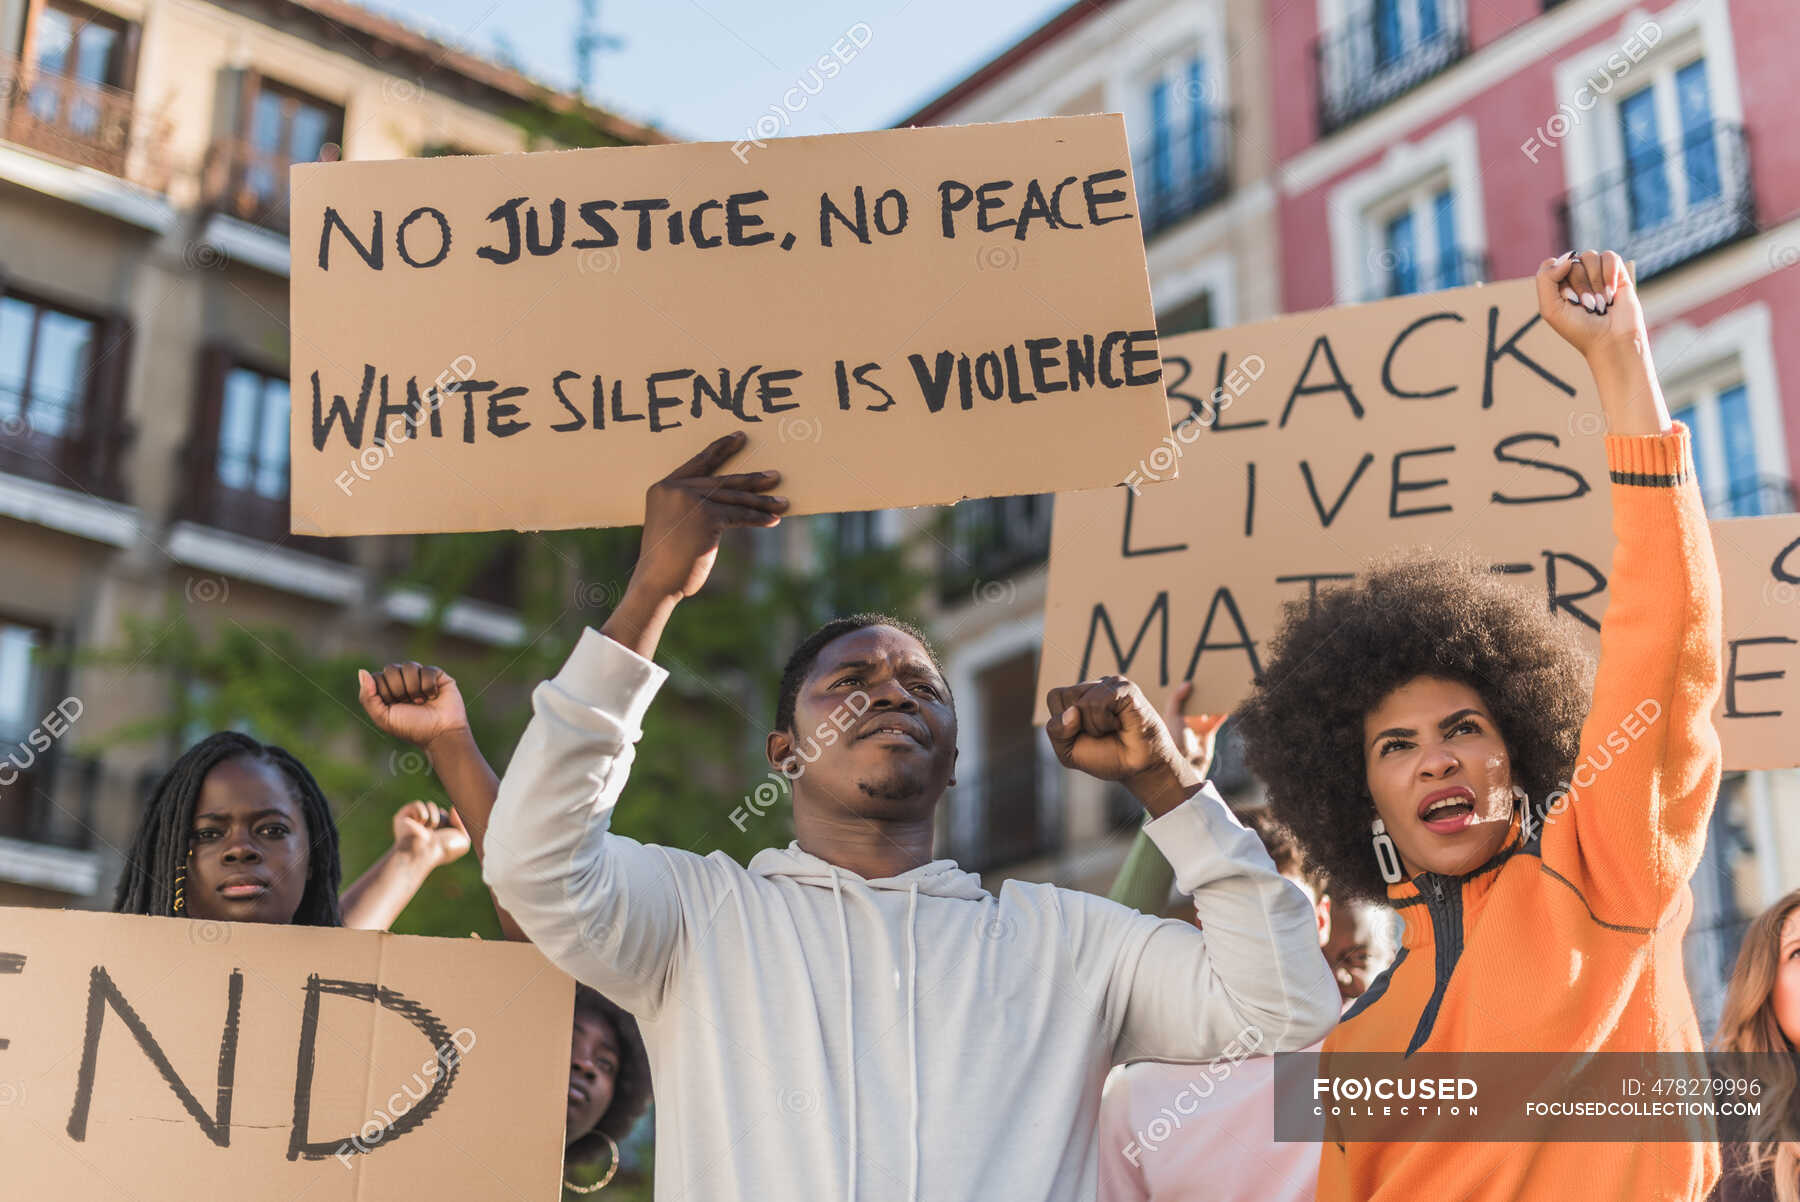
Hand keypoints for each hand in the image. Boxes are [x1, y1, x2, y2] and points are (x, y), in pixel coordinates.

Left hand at [359, 662, 468, 752]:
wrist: (440, 734)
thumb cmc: (411, 728)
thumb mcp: (383, 718)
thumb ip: (368, 697)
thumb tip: (362, 671)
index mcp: (388, 691)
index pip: (377, 677)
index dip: (385, 692)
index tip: (394, 706)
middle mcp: (403, 681)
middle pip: (391, 669)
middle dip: (399, 689)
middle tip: (409, 703)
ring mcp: (420, 677)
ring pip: (409, 666)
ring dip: (414, 688)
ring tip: (421, 701)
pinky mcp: (438, 675)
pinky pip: (427, 670)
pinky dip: (429, 686)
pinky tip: (433, 696)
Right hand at [391, 801, 470, 867]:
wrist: (423, 852)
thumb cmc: (442, 849)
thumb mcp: (463, 840)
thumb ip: (464, 824)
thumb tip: (453, 808)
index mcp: (436, 833)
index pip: (447, 817)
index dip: (450, 821)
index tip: (448, 830)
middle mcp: (423, 827)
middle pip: (439, 810)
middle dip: (442, 819)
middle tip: (436, 831)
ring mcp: (412, 821)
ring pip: (430, 805)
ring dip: (434, 817)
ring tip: (429, 829)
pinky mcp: (402, 817)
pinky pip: (417, 804)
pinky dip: (422, 813)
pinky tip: (419, 823)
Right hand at [627, 431, 786, 603]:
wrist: (657, 581)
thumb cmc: (667, 559)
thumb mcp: (675, 524)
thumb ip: (692, 506)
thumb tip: (730, 500)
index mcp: (664, 487)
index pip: (697, 463)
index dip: (720, 449)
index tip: (739, 438)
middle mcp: (675, 489)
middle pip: (722, 481)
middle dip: (752, 480)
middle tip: (775, 475)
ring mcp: (690, 500)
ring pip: (734, 498)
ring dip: (762, 501)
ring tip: (783, 502)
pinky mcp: (706, 516)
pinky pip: (739, 515)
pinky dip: (758, 518)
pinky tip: (773, 520)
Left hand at [1046, 676, 1199, 815]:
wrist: (1137, 767)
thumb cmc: (1106, 756)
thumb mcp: (1068, 751)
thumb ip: (1056, 732)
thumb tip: (1072, 711)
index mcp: (1078, 696)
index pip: (1054, 697)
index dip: (1063, 723)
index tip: (1083, 734)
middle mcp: (1094, 686)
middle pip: (1064, 696)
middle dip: (1077, 725)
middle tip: (1099, 733)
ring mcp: (1110, 685)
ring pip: (1081, 702)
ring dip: (1093, 726)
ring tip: (1111, 729)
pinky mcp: (1125, 688)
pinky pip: (1097, 702)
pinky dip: (1104, 722)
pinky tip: (1119, 724)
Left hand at [1162, 681, 1227, 779]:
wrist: (1186, 764)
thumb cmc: (1173, 740)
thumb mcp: (1172, 716)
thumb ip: (1176, 699)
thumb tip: (1187, 683)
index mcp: (1172, 714)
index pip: (1179, 696)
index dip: (1185, 686)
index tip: (1192, 673)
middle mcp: (1184, 719)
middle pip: (1195, 700)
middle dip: (1201, 690)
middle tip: (1209, 676)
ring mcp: (1197, 726)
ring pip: (1207, 708)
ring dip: (1214, 699)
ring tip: (1221, 685)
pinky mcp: (1209, 732)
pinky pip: (1218, 718)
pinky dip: (1223, 711)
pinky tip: (1228, 702)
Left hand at [1536, 249, 1644, 359]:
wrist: (1611, 341)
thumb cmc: (1578, 329)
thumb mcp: (1550, 308)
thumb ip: (1546, 279)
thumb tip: (1567, 257)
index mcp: (1557, 284)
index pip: (1552, 264)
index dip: (1559, 280)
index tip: (1568, 301)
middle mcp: (1576, 276)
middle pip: (1573, 261)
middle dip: (1580, 286)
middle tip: (1588, 307)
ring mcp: (1597, 274)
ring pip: (1591, 256)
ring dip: (1595, 283)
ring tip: (1601, 302)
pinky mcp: (1617, 273)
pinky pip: (1610, 256)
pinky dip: (1610, 274)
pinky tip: (1612, 293)